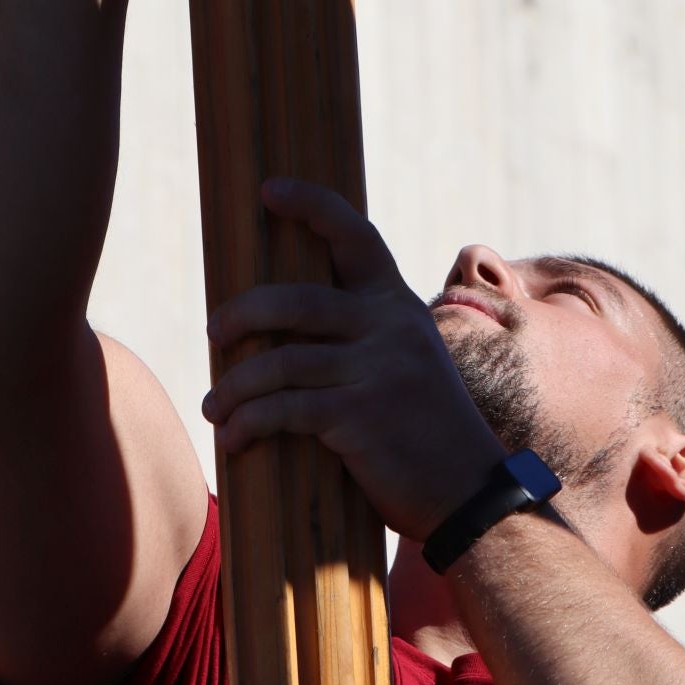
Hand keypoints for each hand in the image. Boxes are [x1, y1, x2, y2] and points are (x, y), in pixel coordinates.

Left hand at [202, 180, 504, 541]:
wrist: (469, 494)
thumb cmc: (424, 433)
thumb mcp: (407, 365)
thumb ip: (365, 338)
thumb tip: (287, 329)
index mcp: (399, 306)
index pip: (355, 236)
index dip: (311, 205)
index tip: (268, 189)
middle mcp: (390, 327)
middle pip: (294, 300)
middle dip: (242, 314)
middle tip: (215, 332)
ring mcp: (376, 369)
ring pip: (277, 362)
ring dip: (233, 387)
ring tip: (216, 408)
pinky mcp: (358, 415)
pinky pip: (282, 409)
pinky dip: (247, 423)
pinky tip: (233, 438)